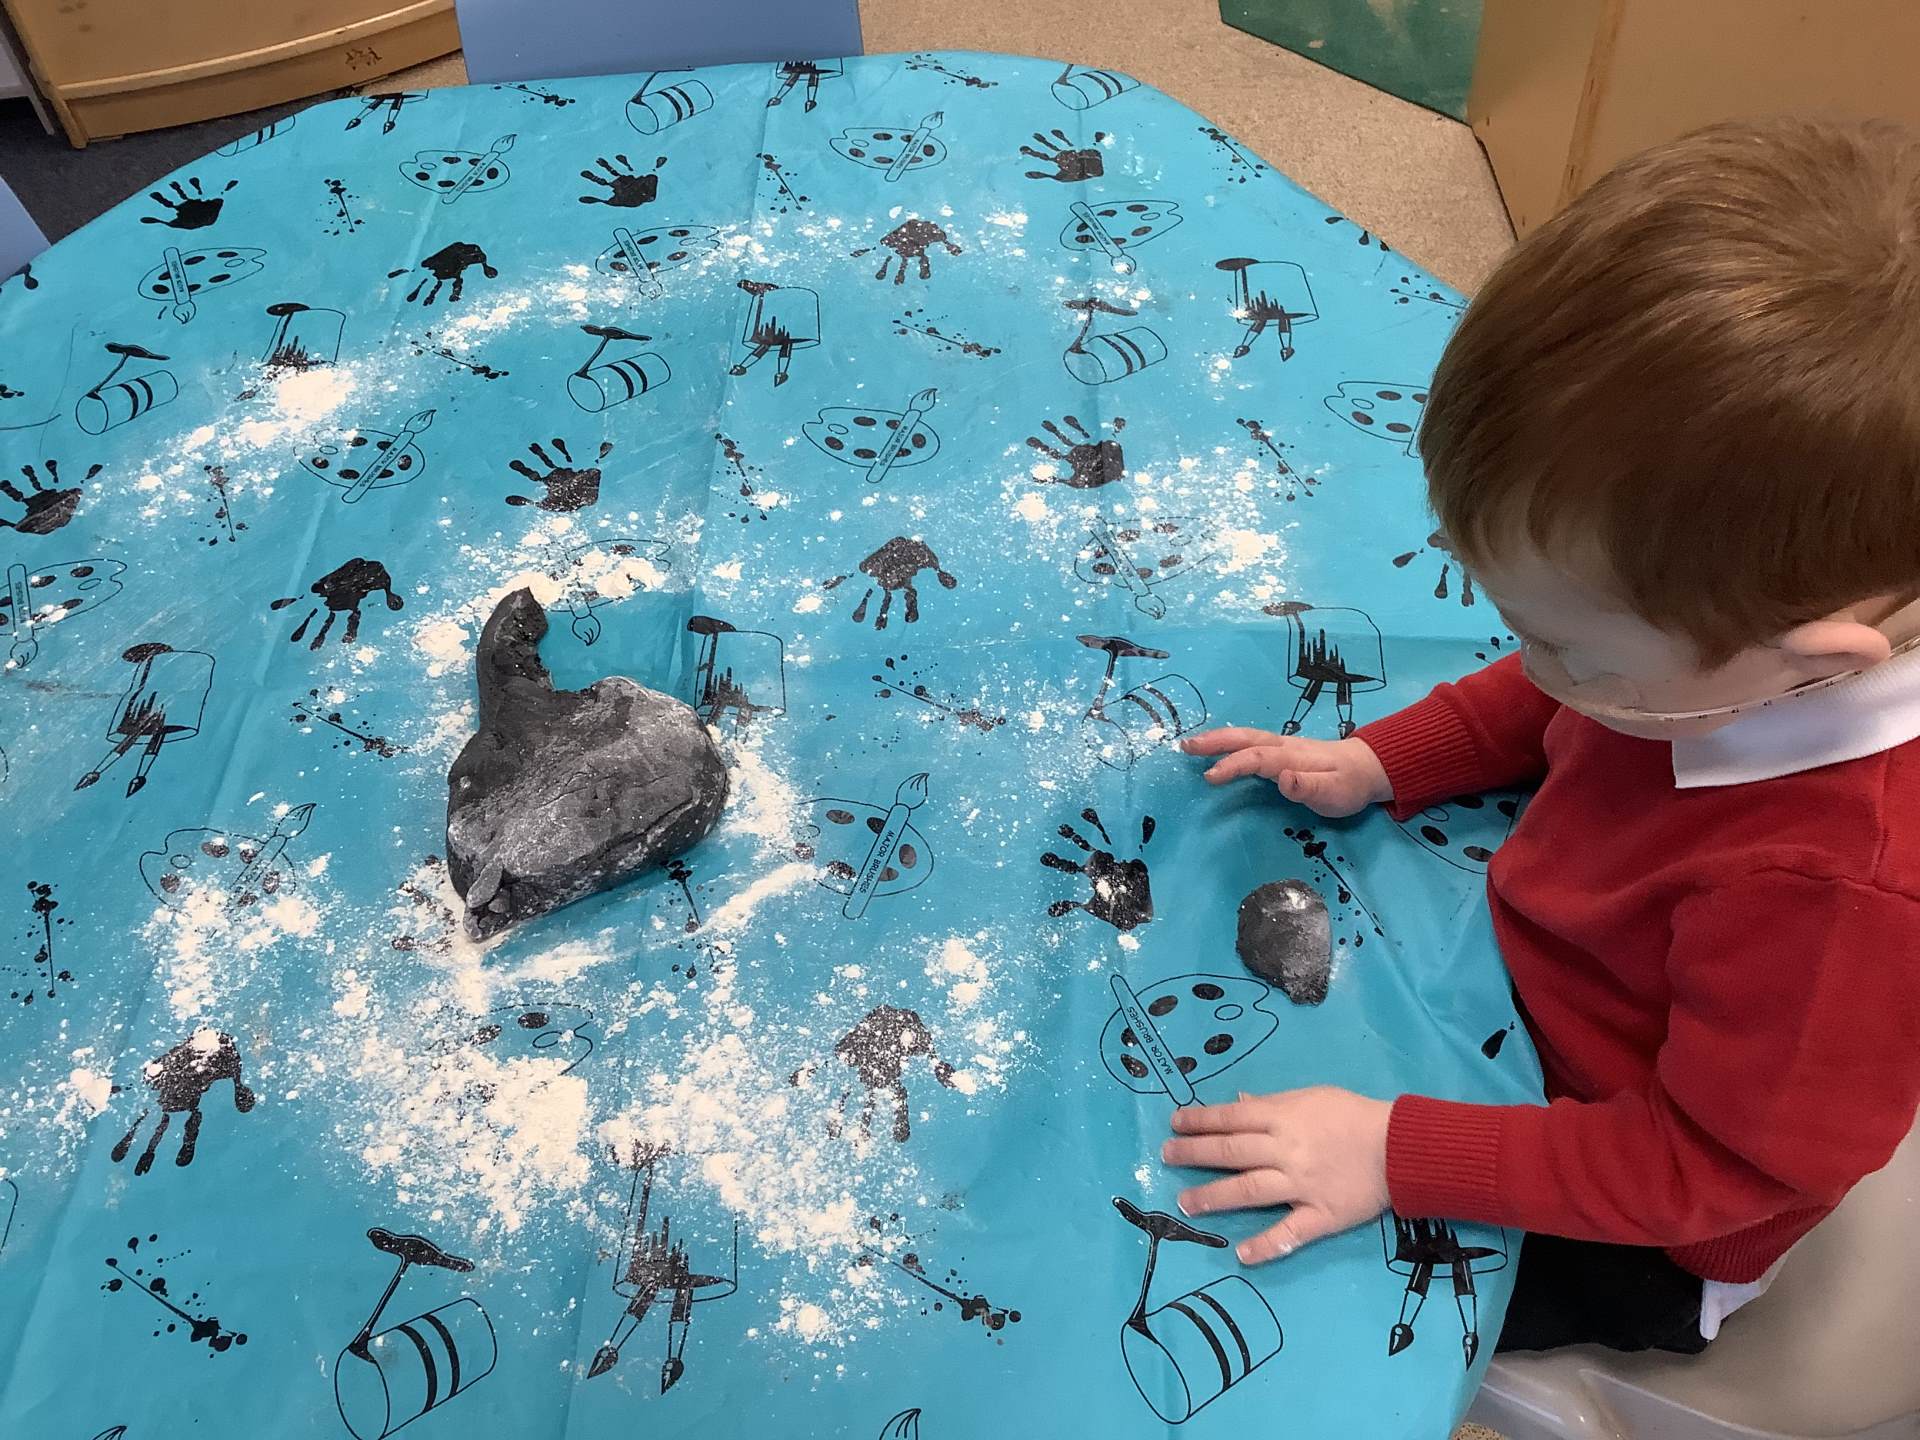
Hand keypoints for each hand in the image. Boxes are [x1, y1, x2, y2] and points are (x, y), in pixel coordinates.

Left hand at [1163, 1088, 1391, 1263]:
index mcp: (1283, 1118)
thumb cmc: (1353, 1115)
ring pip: (1249, 1190)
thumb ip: (1272, 1103)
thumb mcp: (1311, 1097)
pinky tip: (1241, 1255)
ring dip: (1214, 1197)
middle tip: (1166, 1157)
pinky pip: (1290, 1233)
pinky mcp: (1321, 1215)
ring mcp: (1301, 1186)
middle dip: (1194, 1154)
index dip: (1199, 1121)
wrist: (1400, 1146)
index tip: (1174, 1124)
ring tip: (1186, 1202)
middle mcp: (1285, 1151)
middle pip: (1231, 1152)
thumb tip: (1237, 1103)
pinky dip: (1266, 1245)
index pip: (1231, 1118)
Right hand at [1182, 729, 1391, 815]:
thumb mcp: (1334, 793)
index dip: (1232, 765)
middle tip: (1186, 746)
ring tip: (1191, 745)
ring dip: (1217, 739)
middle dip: (1215, 742)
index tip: (1210, 777)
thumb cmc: (1348, 785)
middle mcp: (1283, 746)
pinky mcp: (1280, 751)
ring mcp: (1281, 746)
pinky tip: (1214, 747)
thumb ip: (1308, 787)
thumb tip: (1283, 779)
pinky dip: (1228, 741)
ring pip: (1245, 738)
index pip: (1257, 758)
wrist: (1366, 767)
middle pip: (1245, 739)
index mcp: (1292, 757)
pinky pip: (1249, 743)